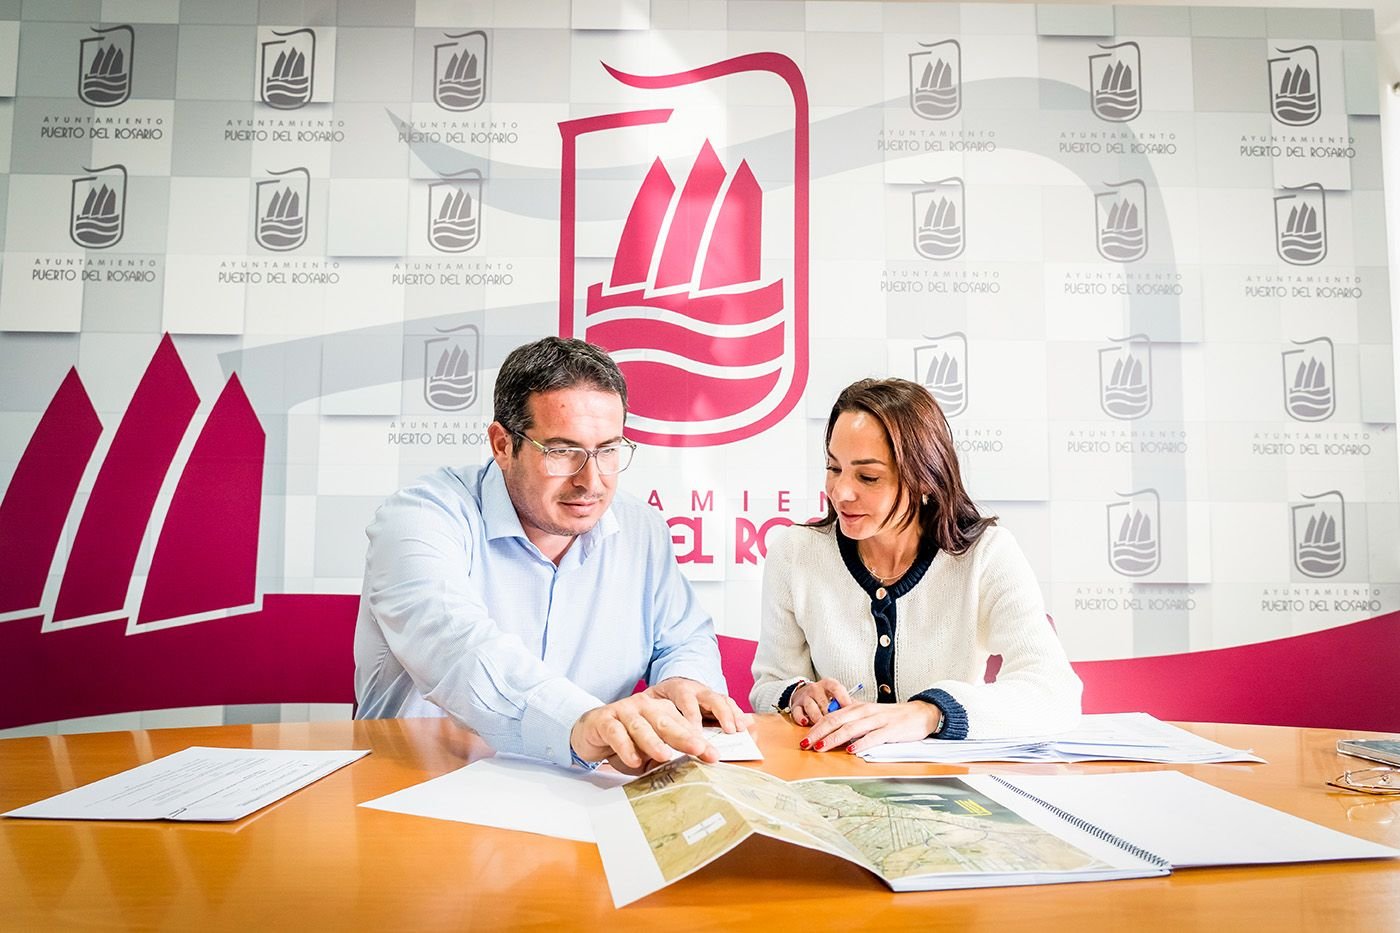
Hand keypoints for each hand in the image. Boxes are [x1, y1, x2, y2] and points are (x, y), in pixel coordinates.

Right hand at [570, 692, 715, 774]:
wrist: (589, 733)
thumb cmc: (625, 742)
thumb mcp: (650, 751)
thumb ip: (670, 755)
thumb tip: (696, 767)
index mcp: (661, 710)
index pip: (683, 725)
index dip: (698, 740)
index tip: (712, 756)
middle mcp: (644, 706)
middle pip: (665, 721)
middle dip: (683, 736)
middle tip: (698, 749)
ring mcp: (623, 710)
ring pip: (641, 725)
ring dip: (653, 741)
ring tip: (664, 756)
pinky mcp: (604, 720)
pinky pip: (616, 733)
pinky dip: (625, 746)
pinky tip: (633, 759)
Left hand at [645, 677, 752, 733]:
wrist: (665, 688)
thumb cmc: (657, 703)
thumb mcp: (650, 706)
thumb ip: (653, 718)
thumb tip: (651, 741)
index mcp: (677, 688)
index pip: (685, 699)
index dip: (692, 717)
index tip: (696, 734)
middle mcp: (696, 689)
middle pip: (711, 697)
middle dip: (721, 714)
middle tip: (728, 730)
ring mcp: (708, 694)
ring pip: (724, 700)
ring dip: (733, 714)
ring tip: (739, 730)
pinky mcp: (717, 700)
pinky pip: (731, 705)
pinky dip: (739, 715)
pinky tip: (746, 727)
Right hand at [788, 678, 854, 727]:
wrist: (804, 693)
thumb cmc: (826, 697)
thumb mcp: (837, 696)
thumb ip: (846, 703)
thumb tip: (861, 712)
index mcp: (828, 684)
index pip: (836, 688)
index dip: (843, 699)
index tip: (850, 710)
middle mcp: (816, 688)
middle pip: (824, 701)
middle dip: (830, 715)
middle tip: (838, 725)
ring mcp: (805, 697)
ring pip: (811, 707)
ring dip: (817, 718)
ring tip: (823, 728)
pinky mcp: (795, 706)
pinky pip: (797, 712)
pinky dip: (801, 718)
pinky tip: (805, 723)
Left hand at [800, 700, 941, 754]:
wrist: (920, 713)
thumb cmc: (892, 717)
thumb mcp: (869, 715)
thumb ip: (853, 721)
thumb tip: (832, 731)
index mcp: (858, 708)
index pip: (832, 716)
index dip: (816, 727)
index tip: (804, 739)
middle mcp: (865, 712)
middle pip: (837, 721)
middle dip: (819, 733)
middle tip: (806, 744)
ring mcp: (878, 720)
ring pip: (851, 728)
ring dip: (835, 738)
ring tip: (822, 747)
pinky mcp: (891, 730)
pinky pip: (874, 737)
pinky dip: (861, 743)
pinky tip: (852, 750)